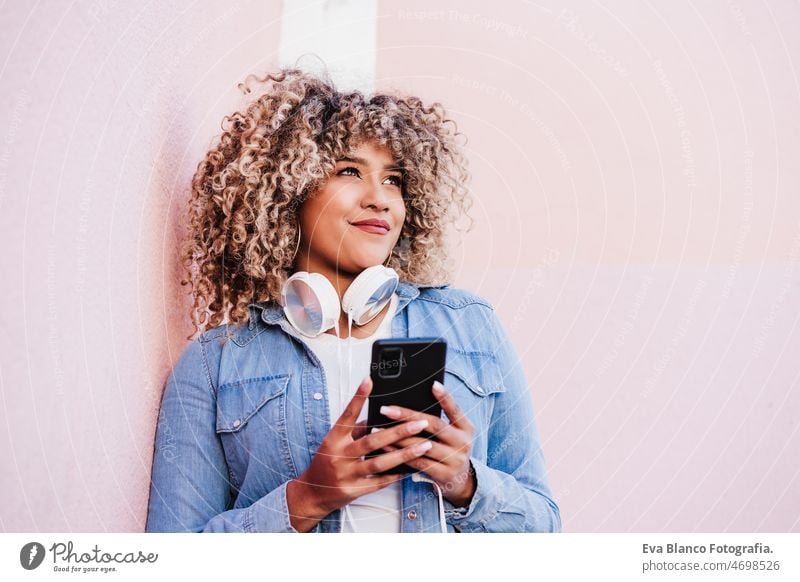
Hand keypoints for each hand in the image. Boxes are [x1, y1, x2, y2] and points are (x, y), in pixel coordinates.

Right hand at [286, 376, 433, 531]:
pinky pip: (379, 482)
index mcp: (334, 438)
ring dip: (405, 454)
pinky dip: (395, 475)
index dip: (358, 397)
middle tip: (420, 423)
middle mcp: (339, 455)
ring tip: (424, 445)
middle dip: (399, 431)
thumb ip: (355, 429)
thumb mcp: (335, 441)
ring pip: (379, 463)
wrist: (313, 493)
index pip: (347, 414)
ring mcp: (346, 474)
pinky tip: (410, 469)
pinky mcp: (354, 491)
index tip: (369, 380)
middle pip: (372, 441)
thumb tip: (376, 415)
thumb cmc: (326, 462)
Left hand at [381, 381, 476, 507]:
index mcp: (466, 428)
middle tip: (386, 410)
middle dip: (408, 416)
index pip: (455, 409)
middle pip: (434, 425)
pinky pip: (418, 462)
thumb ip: (441, 419)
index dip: (445, 397)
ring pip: (422, 444)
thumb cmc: (450, 449)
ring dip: (398, 437)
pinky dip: (400, 454)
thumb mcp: (453, 433)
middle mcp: (463, 442)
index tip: (433, 384)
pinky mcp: (444, 474)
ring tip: (379, 429)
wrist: (461, 481)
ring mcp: (454, 459)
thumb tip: (414, 401)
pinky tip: (386, 447)